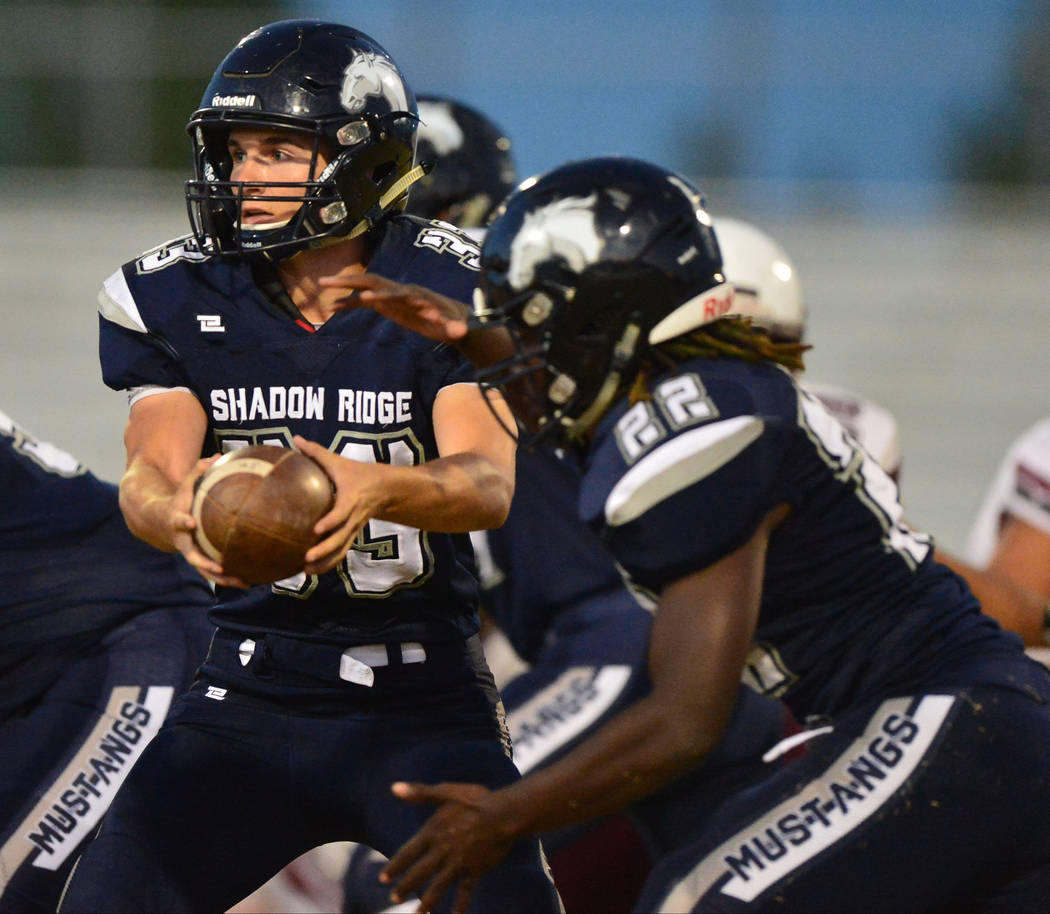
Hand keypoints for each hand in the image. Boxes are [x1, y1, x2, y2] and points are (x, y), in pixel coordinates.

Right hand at [170, 456, 249, 587]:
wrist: (160, 520)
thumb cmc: (180, 499)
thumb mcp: (185, 485)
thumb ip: (198, 470)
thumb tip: (217, 455)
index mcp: (178, 521)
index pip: (178, 521)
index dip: (183, 522)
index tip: (190, 522)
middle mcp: (183, 541)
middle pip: (192, 556)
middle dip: (205, 563)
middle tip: (221, 568)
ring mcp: (191, 553)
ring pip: (205, 571)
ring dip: (223, 579)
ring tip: (245, 583)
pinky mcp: (200, 560)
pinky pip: (215, 573)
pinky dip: (230, 578)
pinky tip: (251, 581)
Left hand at [295, 436, 383, 574]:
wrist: (386, 489)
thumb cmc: (359, 473)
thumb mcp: (339, 461)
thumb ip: (316, 452)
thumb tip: (294, 439)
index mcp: (351, 499)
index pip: (342, 513)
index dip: (331, 522)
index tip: (316, 529)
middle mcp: (354, 517)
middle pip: (341, 539)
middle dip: (325, 550)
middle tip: (306, 558)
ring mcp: (354, 529)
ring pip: (341, 550)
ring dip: (325, 563)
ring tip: (306, 571)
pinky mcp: (352, 535)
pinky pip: (341, 552)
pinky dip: (328, 563)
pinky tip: (311, 571)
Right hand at [318, 272, 471, 342]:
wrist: (455, 319)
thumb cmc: (456, 323)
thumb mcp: (457, 327)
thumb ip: (456, 328)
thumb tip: (460, 331)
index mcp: (416, 294)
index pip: (396, 292)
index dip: (382, 296)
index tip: (365, 300)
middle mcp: (401, 291)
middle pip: (374, 282)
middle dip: (351, 282)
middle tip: (328, 281)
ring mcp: (392, 296)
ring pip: (365, 289)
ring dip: (344, 288)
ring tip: (322, 288)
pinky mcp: (388, 305)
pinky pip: (365, 302)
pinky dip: (350, 304)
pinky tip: (333, 308)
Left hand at [381, 781, 515, 913]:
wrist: (504, 814)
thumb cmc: (476, 800)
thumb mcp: (446, 791)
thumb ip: (420, 793)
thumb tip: (394, 788)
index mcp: (433, 832)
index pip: (408, 853)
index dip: (395, 867)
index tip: (383, 879)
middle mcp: (442, 851)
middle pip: (419, 874)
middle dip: (405, 887)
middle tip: (393, 899)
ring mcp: (458, 864)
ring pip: (438, 887)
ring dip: (427, 902)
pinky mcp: (475, 871)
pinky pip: (465, 892)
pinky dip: (461, 905)